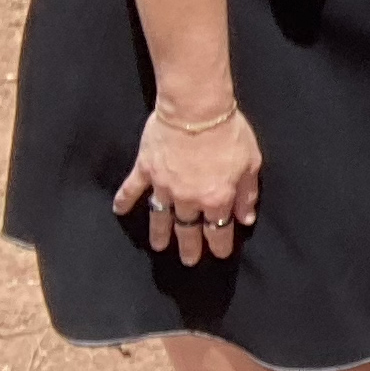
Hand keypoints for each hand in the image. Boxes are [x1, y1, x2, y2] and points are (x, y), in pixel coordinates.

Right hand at [113, 105, 261, 265]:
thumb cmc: (228, 133)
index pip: (218, 229)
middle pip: (188, 229)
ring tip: (158, 247)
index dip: (219, 244)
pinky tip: (119, 210)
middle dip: (189, 247)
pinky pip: (132, 189)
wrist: (195, 109)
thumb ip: (247, 193)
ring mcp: (164, 185)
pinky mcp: (146, 169)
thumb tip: (245, 217)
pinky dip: (124, 200)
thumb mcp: (250, 163)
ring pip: (161, 217)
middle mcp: (188, 198)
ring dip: (159, 233)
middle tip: (189, 261)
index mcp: (216, 198)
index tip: (220, 254)